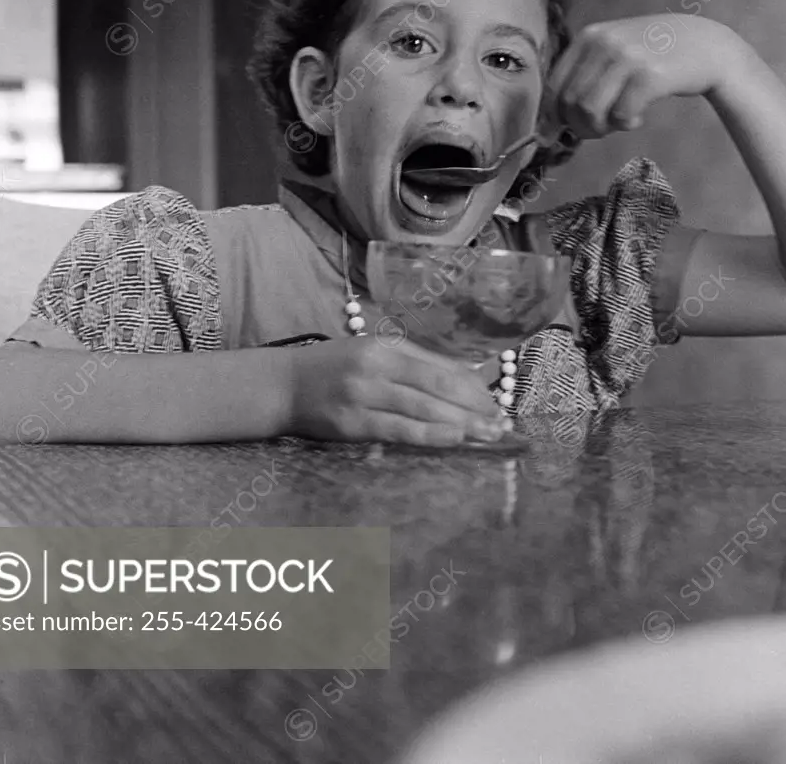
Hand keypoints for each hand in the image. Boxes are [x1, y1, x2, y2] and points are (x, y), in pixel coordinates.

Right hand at [287, 337, 506, 446]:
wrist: (283, 386)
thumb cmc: (333, 368)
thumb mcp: (372, 352)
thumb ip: (413, 363)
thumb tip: (462, 380)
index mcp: (385, 345)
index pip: (439, 366)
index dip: (472, 386)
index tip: (495, 402)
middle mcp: (376, 366)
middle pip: (437, 386)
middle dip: (474, 406)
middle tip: (502, 423)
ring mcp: (363, 395)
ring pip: (423, 409)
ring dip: (461, 423)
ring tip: (488, 434)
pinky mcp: (352, 424)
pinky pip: (399, 430)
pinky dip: (430, 434)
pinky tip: (454, 439)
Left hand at [544, 15, 749, 139]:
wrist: (707, 46)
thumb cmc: (654, 57)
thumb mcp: (614, 53)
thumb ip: (583, 80)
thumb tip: (545, 131)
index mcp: (589, 37)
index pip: (553, 86)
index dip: (552, 117)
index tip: (558, 134)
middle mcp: (604, 42)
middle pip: (570, 103)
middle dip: (580, 126)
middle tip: (601, 130)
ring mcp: (627, 57)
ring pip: (590, 111)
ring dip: (601, 128)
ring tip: (618, 123)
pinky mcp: (650, 75)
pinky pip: (621, 115)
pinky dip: (625, 125)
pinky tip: (638, 119)